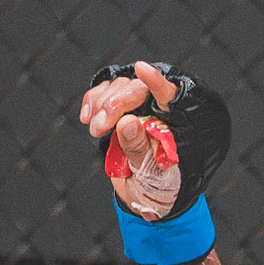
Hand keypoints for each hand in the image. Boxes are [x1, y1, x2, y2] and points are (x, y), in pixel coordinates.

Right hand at [80, 57, 231, 222]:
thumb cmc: (160, 185)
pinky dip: (92, 101)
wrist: (147, 195)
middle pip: (136, 88)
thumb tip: (127, 122)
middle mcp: (158, 111)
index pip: (170, 95)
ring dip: (101, 104)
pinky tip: (87, 116)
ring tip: (96, 130)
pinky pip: (103, 93)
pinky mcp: (118, 111)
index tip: (142, 69)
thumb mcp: (152, 174)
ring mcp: (137, 109)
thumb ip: (139, 148)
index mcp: (176, 124)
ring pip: (118, 87)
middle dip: (114, 103)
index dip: (156, 81)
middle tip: (101, 127)